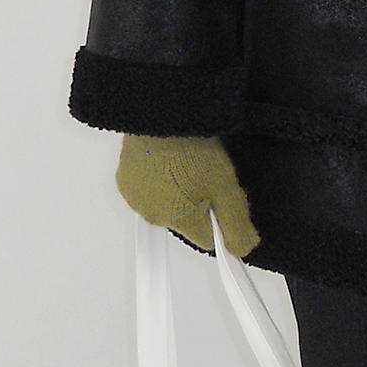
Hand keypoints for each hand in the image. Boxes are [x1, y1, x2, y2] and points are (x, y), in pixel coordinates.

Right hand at [114, 134, 259, 257]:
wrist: (164, 116)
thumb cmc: (194, 149)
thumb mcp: (227, 187)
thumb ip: (237, 225)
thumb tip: (242, 251)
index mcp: (179, 221)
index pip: (206, 238)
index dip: (217, 220)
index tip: (220, 198)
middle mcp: (153, 216)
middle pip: (184, 221)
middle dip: (195, 205)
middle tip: (204, 174)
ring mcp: (136, 199)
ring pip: (165, 206)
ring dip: (175, 192)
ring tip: (185, 163)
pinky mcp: (124, 182)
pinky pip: (146, 190)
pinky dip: (156, 181)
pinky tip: (167, 160)